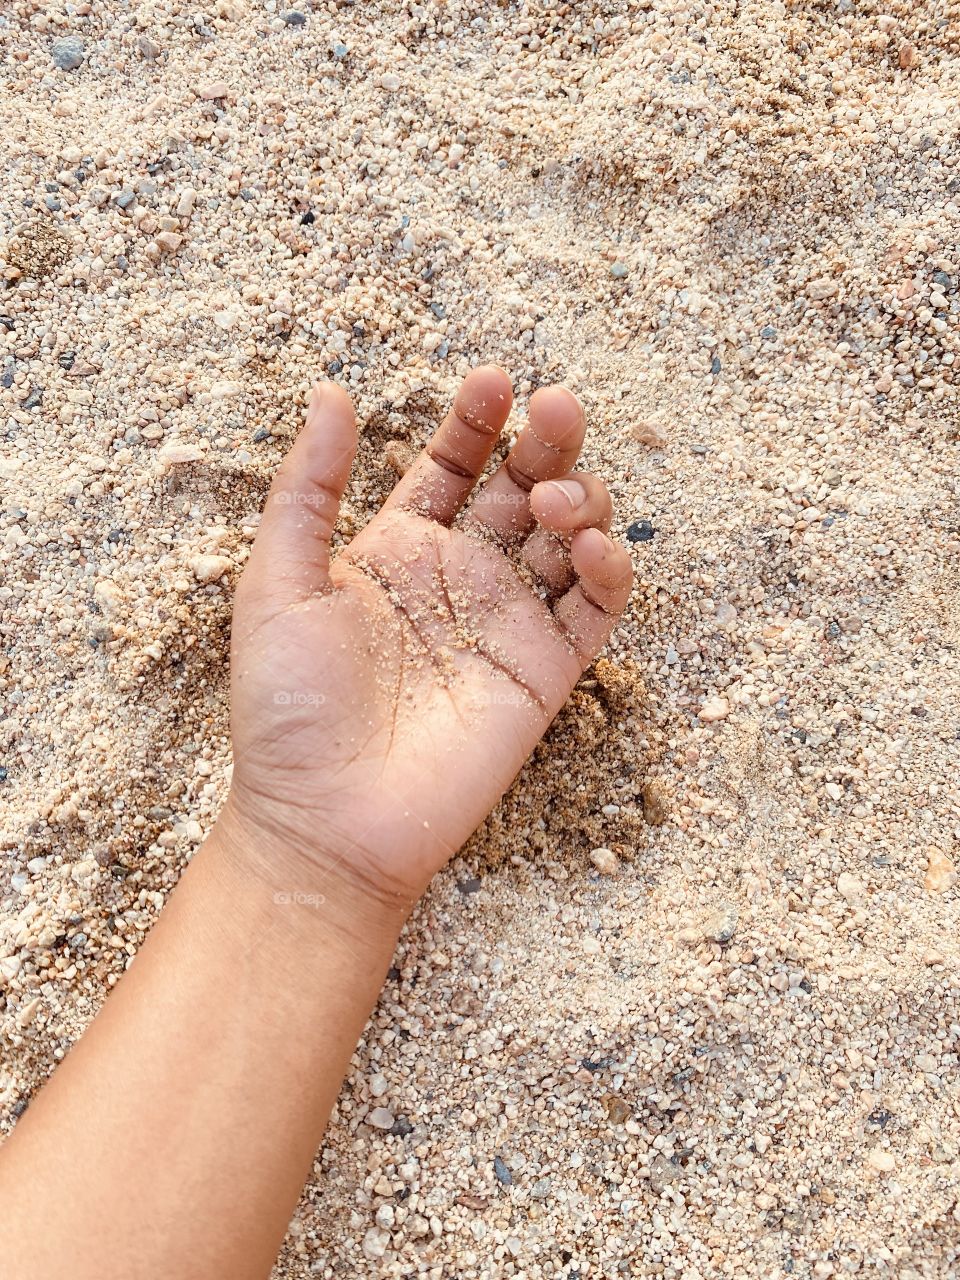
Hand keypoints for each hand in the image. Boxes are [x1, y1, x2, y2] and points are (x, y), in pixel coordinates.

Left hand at [224, 367, 632, 929]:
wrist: (326, 821)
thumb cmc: (287, 708)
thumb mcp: (276, 583)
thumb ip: (307, 489)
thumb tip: (331, 393)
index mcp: (398, 551)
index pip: (451, 466)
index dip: (475, 421)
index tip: (493, 380)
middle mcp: (459, 579)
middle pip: (522, 489)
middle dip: (546, 442)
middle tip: (556, 407)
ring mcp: (505, 624)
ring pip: (568, 538)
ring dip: (579, 500)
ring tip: (556, 499)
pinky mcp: (543, 673)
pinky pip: (592, 610)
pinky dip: (605, 571)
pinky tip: (589, 545)